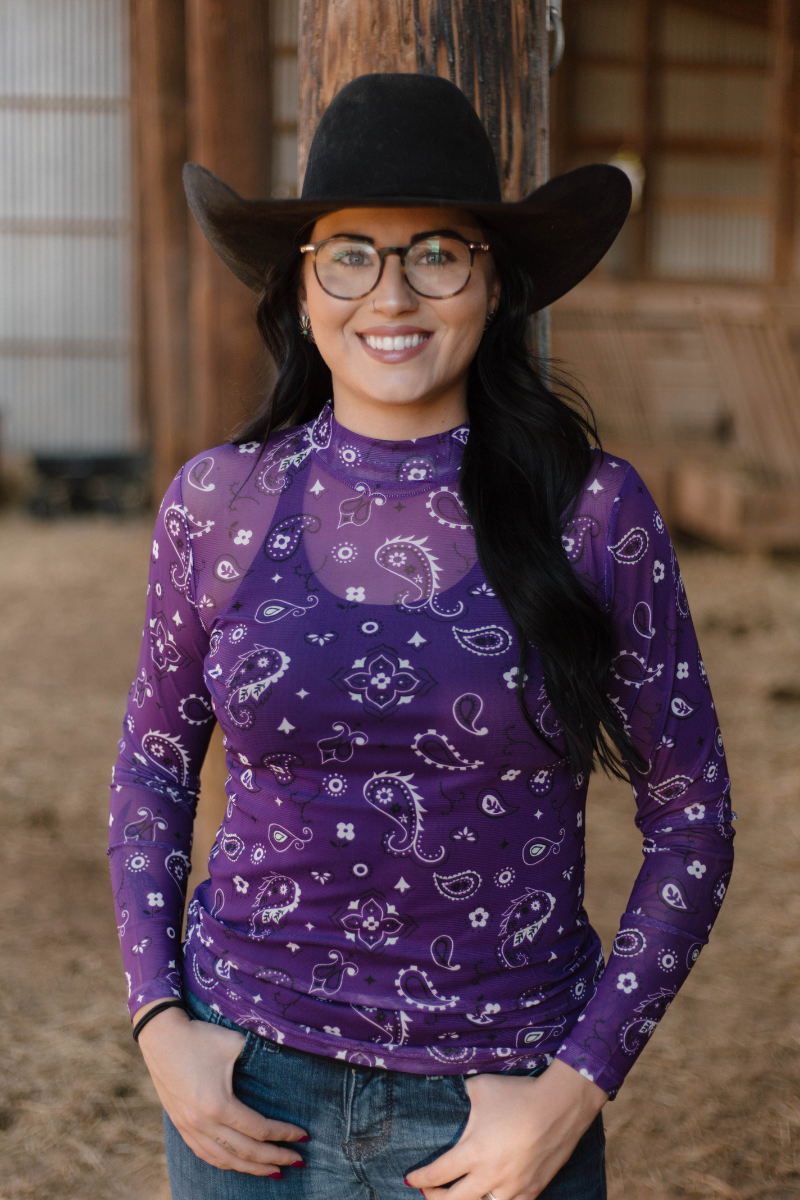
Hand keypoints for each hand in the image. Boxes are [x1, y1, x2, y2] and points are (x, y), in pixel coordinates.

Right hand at [134, 1003, 308, 1175]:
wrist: (160, 1036)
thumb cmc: (200, 1037)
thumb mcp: (234, 1043)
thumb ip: (260, 1056)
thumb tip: (287, 1062)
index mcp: (218, 1105)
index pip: (259, 1130)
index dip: (283, 1135)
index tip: (304, 1136)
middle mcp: (202, 1123)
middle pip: (245, 1152)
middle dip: (274, 1159)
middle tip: (297, 1162)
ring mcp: (189, 1127)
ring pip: (225, 1160)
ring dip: (252, 1169)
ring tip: (274, 1172)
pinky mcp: (181, 1126)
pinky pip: (205, 1155)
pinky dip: (226, 1164)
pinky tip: (239, 1165)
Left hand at [405, 1058, 606, 1199]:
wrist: (560, 1106)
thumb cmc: (517, 1094)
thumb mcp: (480, 1088)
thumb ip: (461, 1097)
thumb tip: (449, 1096)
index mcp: (474, 1152)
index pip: (438, 1174)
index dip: (420, 1179)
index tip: (409, 1179)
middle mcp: (490, 1176)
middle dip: (434, 1198)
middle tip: (427, 1191)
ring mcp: (512, 1188)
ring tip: (456, 1196)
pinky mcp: (531, 1192)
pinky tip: (488, 1198)